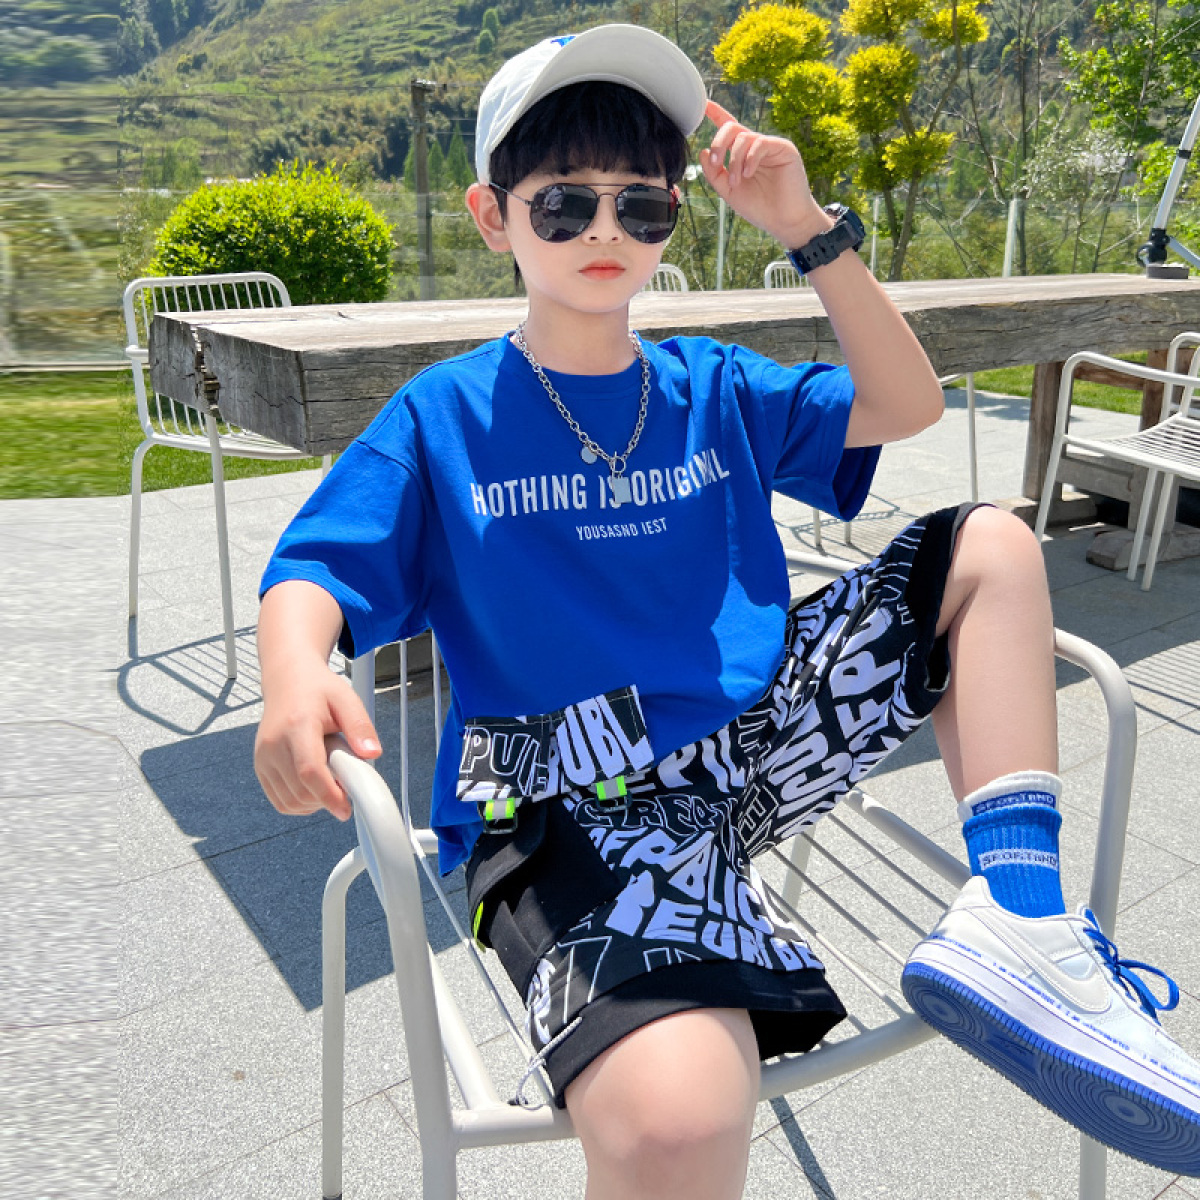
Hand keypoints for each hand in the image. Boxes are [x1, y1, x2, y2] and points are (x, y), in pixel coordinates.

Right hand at [254, 661, 380, 821]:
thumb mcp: (347, 700)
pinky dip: (299, 804)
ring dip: (314, 804)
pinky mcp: (260, 767)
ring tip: (331, 782)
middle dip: (327, 799)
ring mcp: (263, 757)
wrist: (288, 682)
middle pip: (299, 791)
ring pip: (289, 801)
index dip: (328, 795)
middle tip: (345, 786)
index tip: (346, 809)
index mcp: (296, 726)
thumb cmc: (318, 691)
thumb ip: (360, 727)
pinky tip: (315, 789)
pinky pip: (279, 800)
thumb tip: (373, 754)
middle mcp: (273, 744)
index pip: (309, 770)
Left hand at [701, 99, 829, 248]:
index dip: (716, 113)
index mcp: (742, 154)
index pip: (728, 128)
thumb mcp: (729, 192)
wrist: (784, 221)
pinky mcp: (783, 149)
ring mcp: (770, 146)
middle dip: (719, 143)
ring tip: (737, 181)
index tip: (703, 104)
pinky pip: (760, 143)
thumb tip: (703, 152)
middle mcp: (755, 146)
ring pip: (743, 137)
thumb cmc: (760, 208)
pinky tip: (748, 174)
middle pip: (731, 128)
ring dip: (734, 160)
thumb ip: (715, 174)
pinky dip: (749, 159)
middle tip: (716, 163)